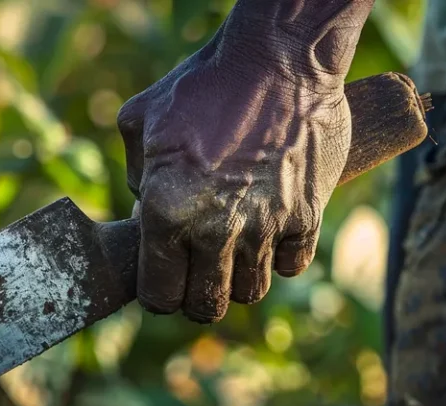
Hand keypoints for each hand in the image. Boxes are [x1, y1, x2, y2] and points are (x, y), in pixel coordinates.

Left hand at [117, 0, 372, 322]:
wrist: (277, 59)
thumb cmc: (201, 86)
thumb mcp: (142, 122)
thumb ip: (137, 179)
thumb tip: (146, 216)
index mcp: (167, 210)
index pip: (159, 295)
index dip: (159, 293)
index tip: (165, 280)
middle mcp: (215, 229)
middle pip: (206, 306)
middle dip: (197, 297)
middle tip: (198, 274)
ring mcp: (265, 226)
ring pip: (250, 293)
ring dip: (238, 279)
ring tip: (233, 252)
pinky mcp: (307, 216)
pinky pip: (291, 266)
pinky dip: (279, 258)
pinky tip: (269, 233)